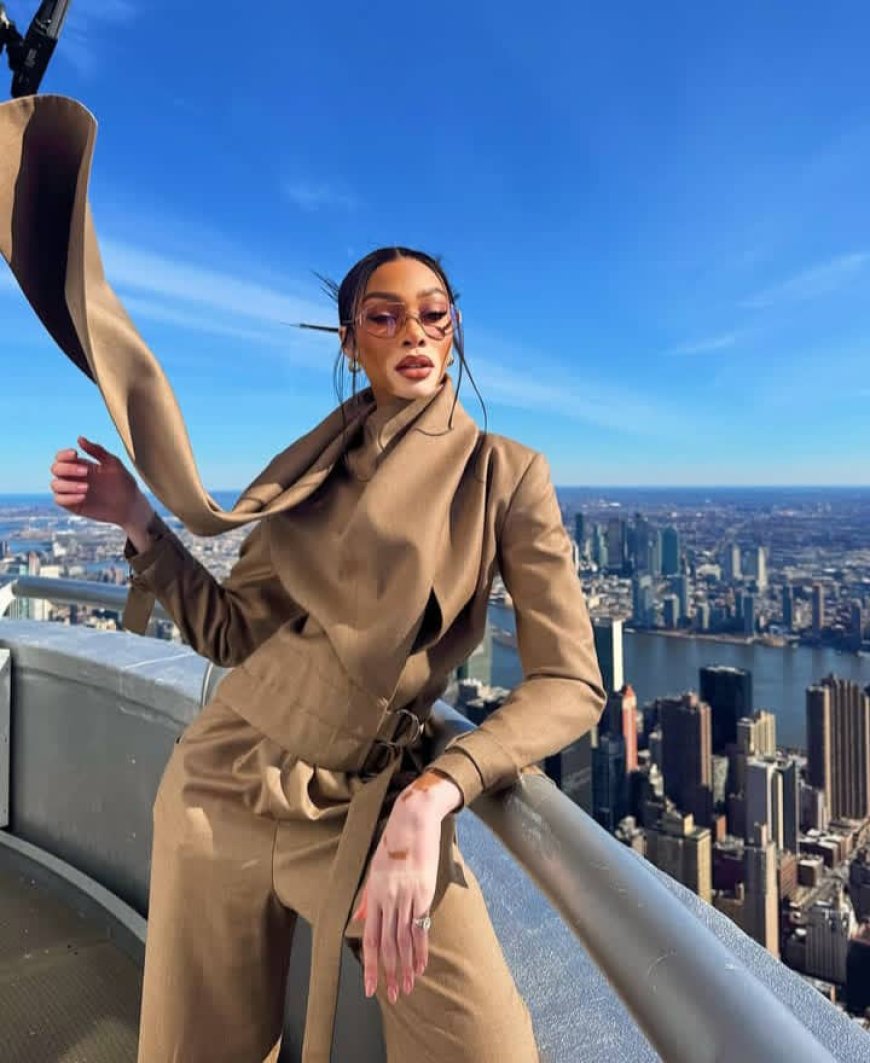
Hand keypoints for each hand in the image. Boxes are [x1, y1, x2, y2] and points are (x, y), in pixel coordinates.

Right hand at [49, 436, 141, 526]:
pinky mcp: (73, 505)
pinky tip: (83, 497)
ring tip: (87, 488)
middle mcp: (73, 477)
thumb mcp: (113, 464)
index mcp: (81, 465)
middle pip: (55, 469)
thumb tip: (79, 438)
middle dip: (68, 469)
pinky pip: (60, 500)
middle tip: (86, 472)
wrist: (131, 505)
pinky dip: (68, 498)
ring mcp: (72, 491)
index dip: (64, 454)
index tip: (75, 454)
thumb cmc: (124, 482)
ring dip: (68, 485)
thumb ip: (97, 451)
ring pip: (55, 485)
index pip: (61, 457)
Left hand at [351, 790, 446, 1004]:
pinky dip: (420, 949)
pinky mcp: (424, 893)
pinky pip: (421, 927)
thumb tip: (356, 920)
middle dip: (389, 973)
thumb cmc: (392, 842)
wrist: (413, 819)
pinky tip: (421, 966)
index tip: (370, 988)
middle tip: (394, 996)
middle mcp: (388, 899)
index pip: (369, 939)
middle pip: (387, 945)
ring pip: (403, 941)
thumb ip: (366, 899)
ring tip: (407, 988)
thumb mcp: (374, 869)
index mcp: (373, 895)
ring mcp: (406, 897)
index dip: (370, 966)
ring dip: (405, 968)